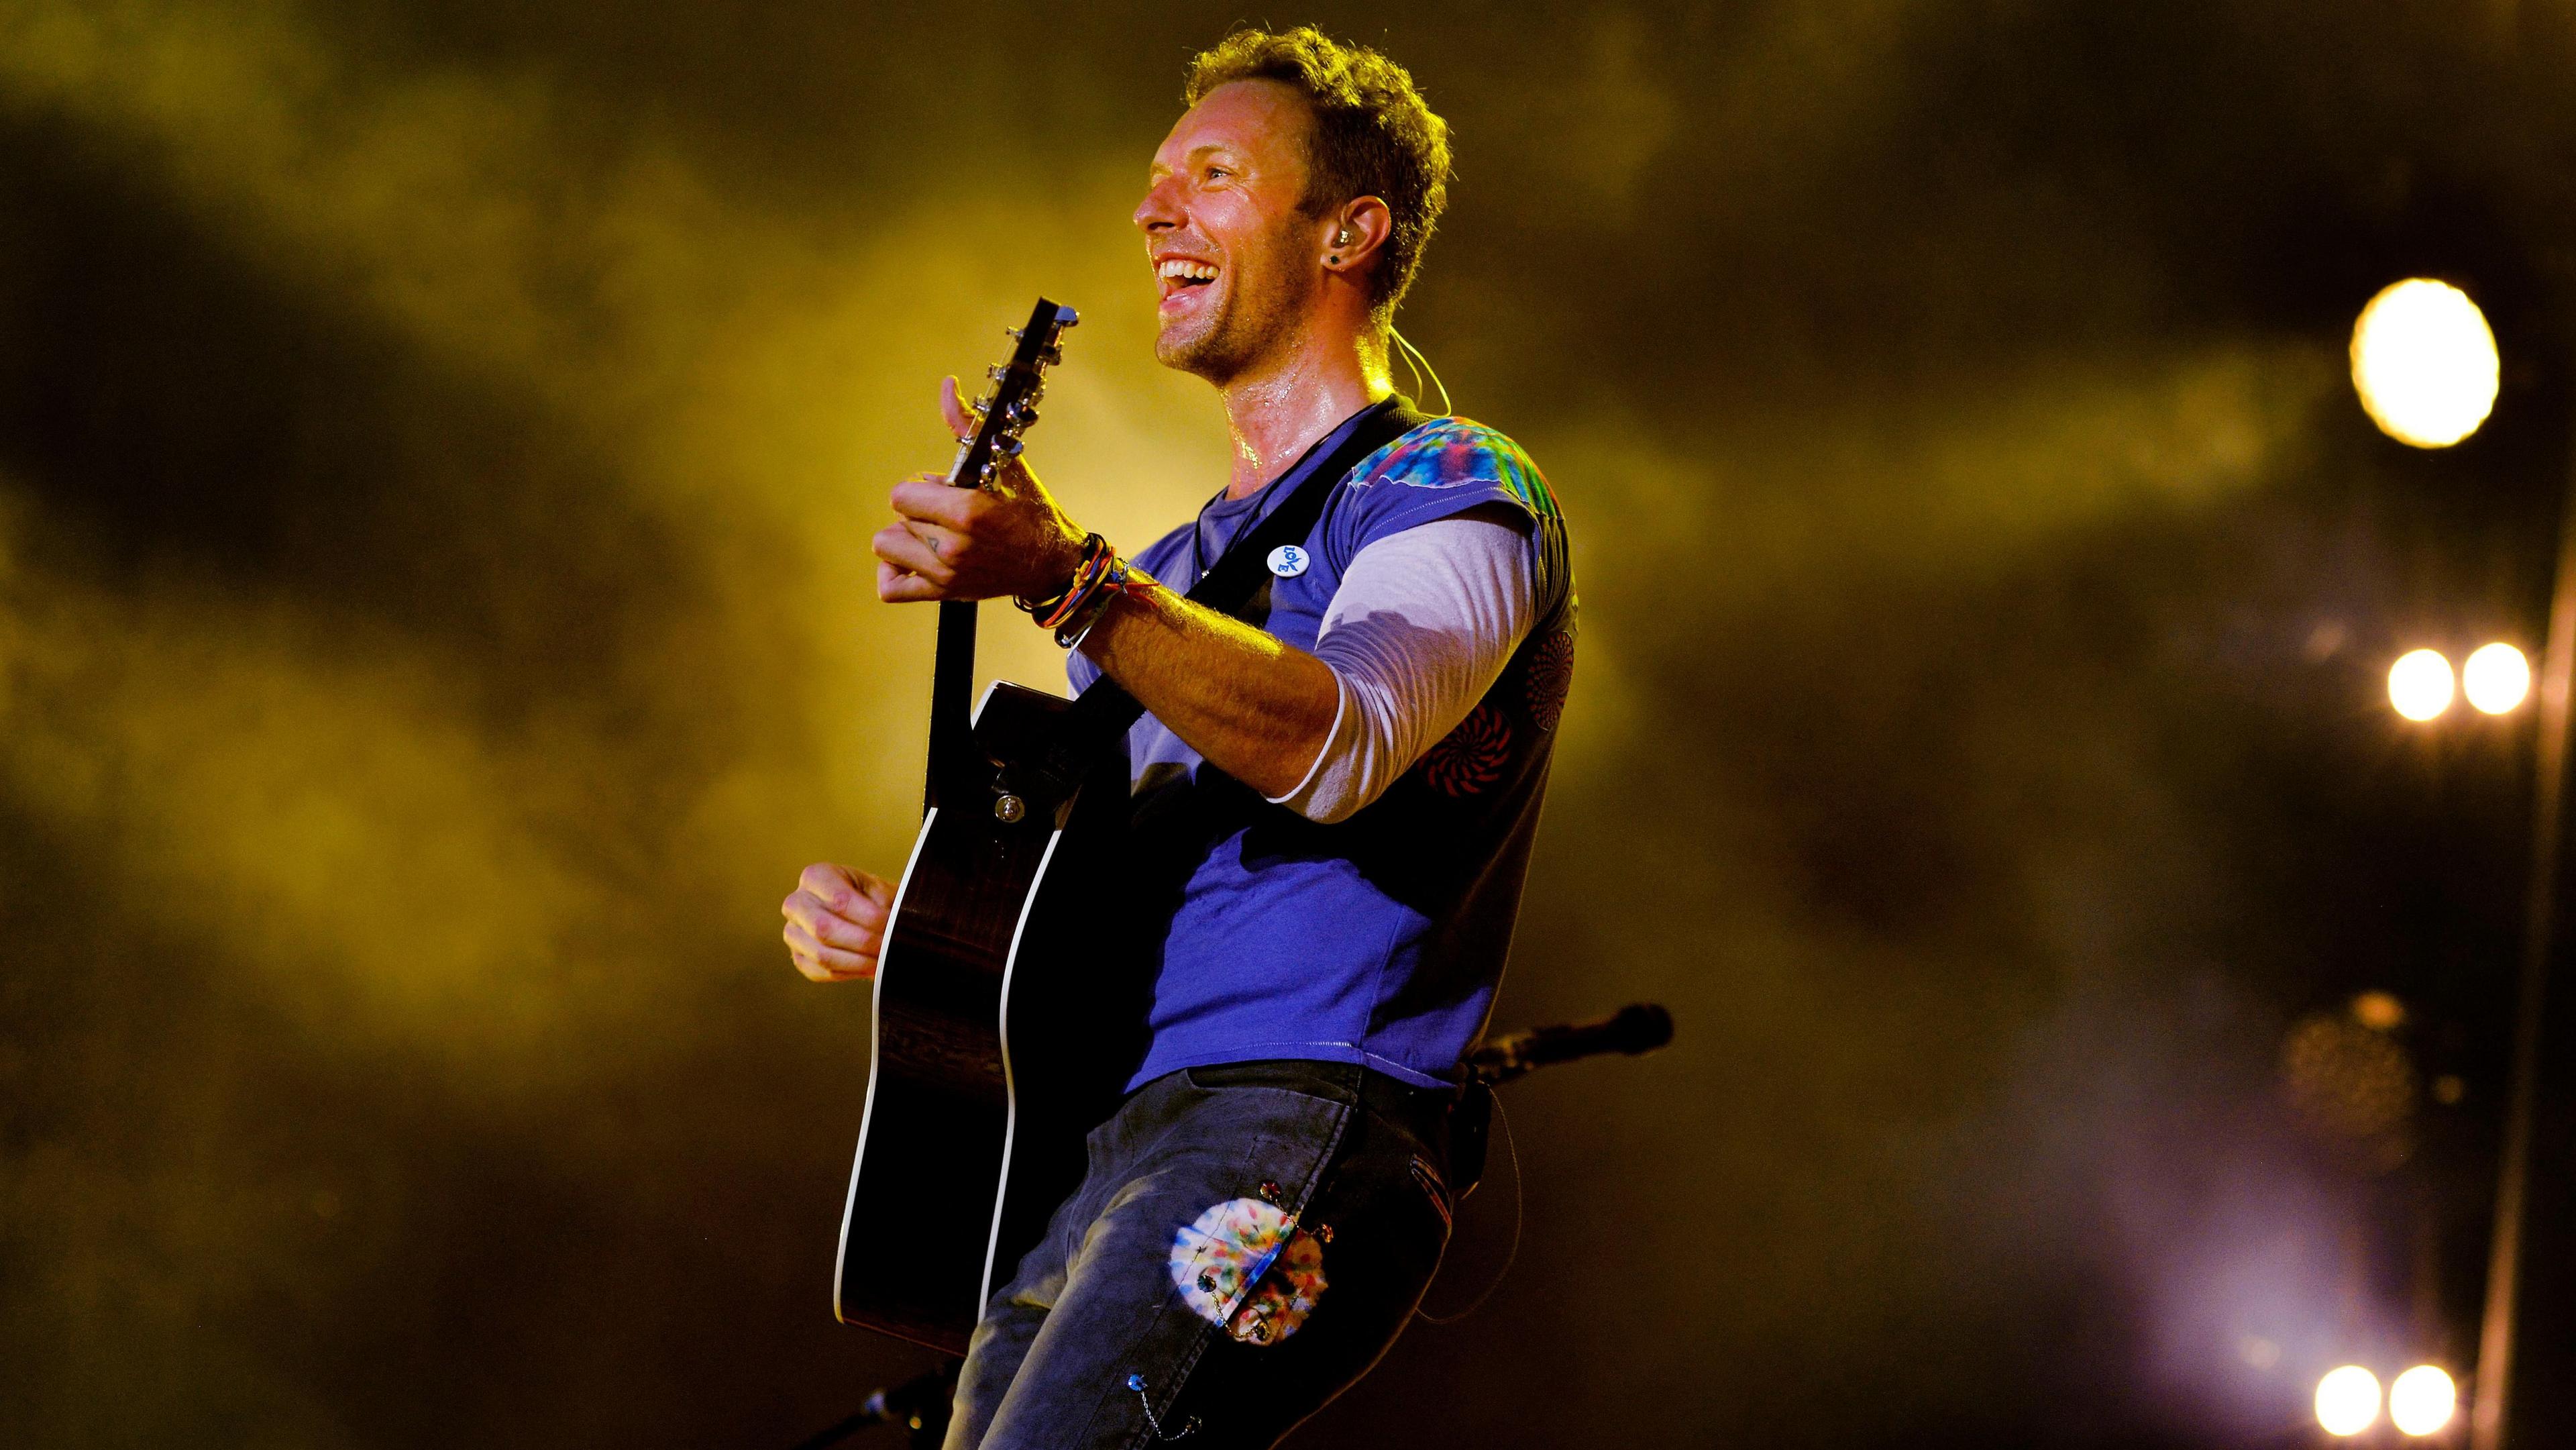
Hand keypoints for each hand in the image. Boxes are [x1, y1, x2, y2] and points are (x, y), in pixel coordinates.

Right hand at [782, 862, 894, 981]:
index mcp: (816, 876)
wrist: (862, 911)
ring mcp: (793, 931)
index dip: (868, 916)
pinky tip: (868, 968)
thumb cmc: (871, 897)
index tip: (891, 925)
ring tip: (882, 961)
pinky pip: (820, 972)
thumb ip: (883, 905)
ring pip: (822, 955)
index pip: (839, 899)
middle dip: (862, 941)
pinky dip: (849, 973)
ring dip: (858, 962)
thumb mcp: (879, 890)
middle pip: (823, 929)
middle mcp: (796, 903)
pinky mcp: (798, 956)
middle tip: (888, 947)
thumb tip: (891, 928)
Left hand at [873, 377, 1089, 602]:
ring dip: (904, 539)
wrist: (1053, 564)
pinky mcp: (943, 593)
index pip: (901, 494)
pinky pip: (890, 589)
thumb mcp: (1006, 465)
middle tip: (946, 515)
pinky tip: (912, 561)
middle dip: (917, 512)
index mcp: (966, 511)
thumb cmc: (1032, 512)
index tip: (943, 493)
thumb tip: (946, 385)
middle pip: (896, 518)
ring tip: (932, 536)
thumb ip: (968, 426)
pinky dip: (893, 574)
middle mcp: (952, 545)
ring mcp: (946, 574)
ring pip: (887, 548)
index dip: (919, 490)